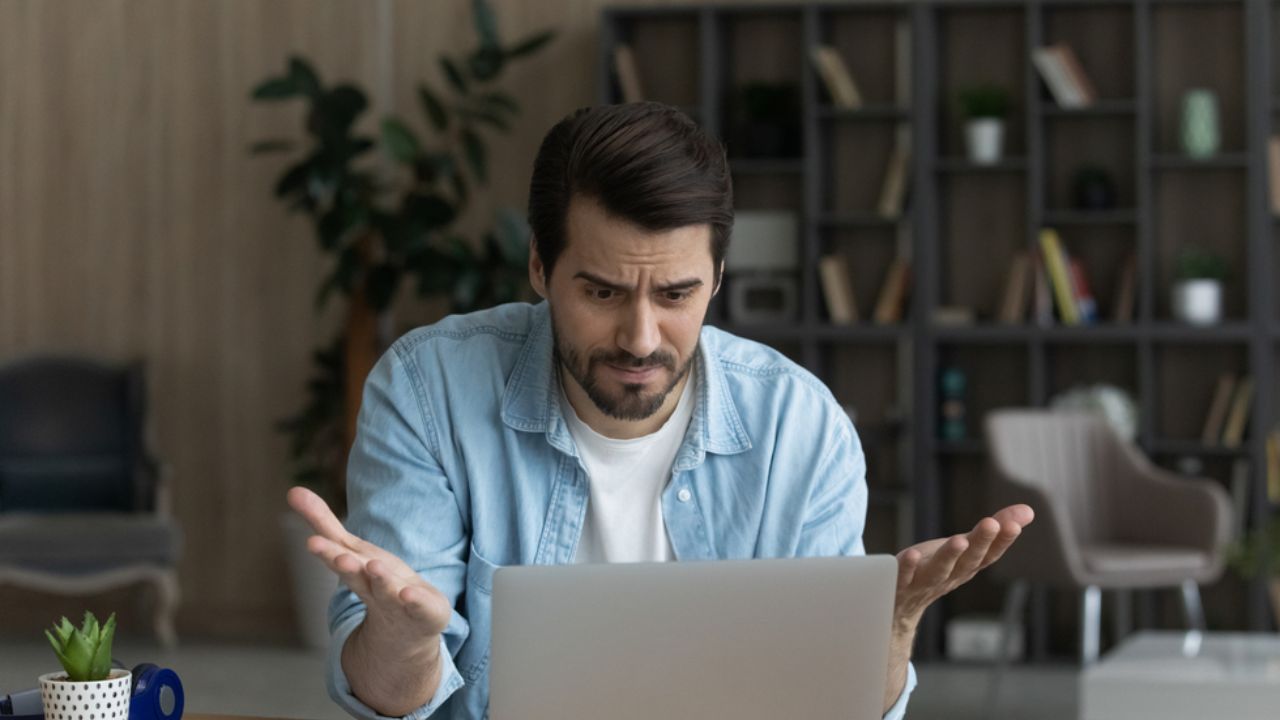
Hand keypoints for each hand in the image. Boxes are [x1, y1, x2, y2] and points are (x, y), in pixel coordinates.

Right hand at [286, 486, 453, 657]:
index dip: (327, 551)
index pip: (339, 558)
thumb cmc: (376, 583)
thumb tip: (292, 490)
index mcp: (356, 570)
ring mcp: (398, 603)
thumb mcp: (352, 550)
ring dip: (381, 580)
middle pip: (358, 577)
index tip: (311, 541)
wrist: (407, 631)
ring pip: (387, 591)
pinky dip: (416, 602)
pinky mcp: (425, 612)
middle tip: (339, 558)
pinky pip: (421, 607)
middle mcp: (373, 588)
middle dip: (347, 567)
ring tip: (374, 566)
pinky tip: (410, 594)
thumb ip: (324, 522)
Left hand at [892, 504, 1034, 629]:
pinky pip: (904, 576)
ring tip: (959, 540)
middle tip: (991, 524)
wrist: (904, 604)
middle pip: (968, 560)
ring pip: (939, 570)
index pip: (990, 553)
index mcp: (969, 565)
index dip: (1002, 540)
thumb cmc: (939, 567)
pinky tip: (911, 554)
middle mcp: (951, 575)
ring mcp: (925, 581)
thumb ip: (996, 527)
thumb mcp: (967, 546)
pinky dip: (908, 567)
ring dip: (950, 555)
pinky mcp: (900, 583)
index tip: (1013, 524)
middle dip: (981, 542)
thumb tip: (1029, 510)